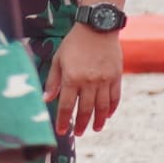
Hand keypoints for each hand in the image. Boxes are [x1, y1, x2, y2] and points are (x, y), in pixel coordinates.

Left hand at [52, 20, 127, 139]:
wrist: (97, 28)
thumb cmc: (74, 44)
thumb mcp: (58, 60)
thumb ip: (53, 81)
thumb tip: (46, 99)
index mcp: (72, 78)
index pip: (66, 105)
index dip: (64, 120)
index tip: (61, 131)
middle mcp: (89, 81)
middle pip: (85, 109)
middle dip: (81, 124)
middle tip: (79, 134)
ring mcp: (105, 79)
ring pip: (102, 106)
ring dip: (98, 120)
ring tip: (95, 129)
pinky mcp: (116, 76)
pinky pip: (115, 96)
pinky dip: (112, 107)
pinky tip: (107, 115)